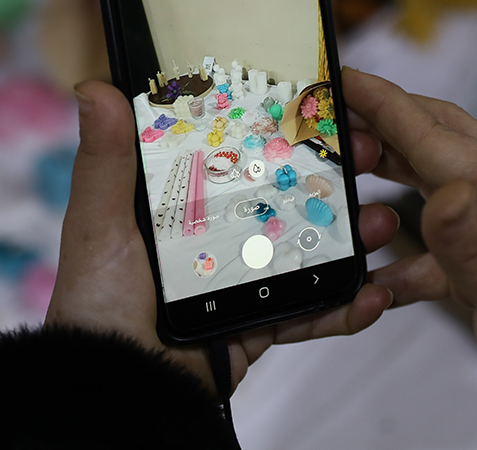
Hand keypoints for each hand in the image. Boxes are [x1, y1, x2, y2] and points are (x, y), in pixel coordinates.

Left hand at [47, 81, 398, 394]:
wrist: (120, 389)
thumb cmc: (97, 306)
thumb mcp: (99, 225)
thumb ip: (105, 160)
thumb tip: (95, 88)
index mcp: (178, 202)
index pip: (237, 152)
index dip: (281, 129)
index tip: (321, 107)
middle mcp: (215, 234)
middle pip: (284, 195)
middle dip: (332, 179)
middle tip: (368, 157)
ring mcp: (242, 278)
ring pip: (308, 249)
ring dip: (352, 237)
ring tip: (381, 223)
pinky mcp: (260, 321)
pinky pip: (310, 311)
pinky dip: (345, 306)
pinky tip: (375, 294)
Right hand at [343, 69, 476, 434]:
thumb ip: (472, 246)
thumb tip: (439, 193)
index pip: (439, 137)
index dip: (386, 105)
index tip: (343, 77)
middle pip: (437, 140)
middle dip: (384, 121)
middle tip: (334, 112)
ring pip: (433, 181)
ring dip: (388, 172)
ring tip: (344, 166)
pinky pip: (434, 245)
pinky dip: (400, 255)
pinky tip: (373, 274)